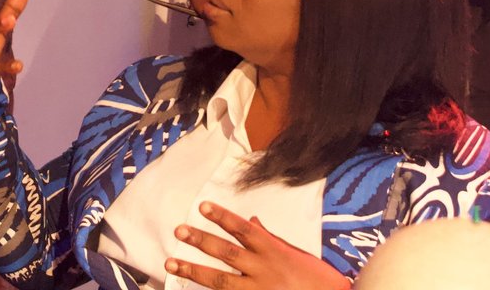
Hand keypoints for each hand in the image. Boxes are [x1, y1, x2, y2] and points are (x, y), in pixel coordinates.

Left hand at [166, 202, 350, 289]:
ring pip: (220, 280)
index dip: (223, 217)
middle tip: (178, 231)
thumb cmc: (318, 282)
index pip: (244, 230)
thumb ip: (273, 240)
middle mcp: (264, 271)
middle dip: (200, 241)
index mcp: (274, 252)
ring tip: (171, 264)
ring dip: (193, 271)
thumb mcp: (298, 256)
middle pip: (226, 253)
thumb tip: (253, 222)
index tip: (203, 207)